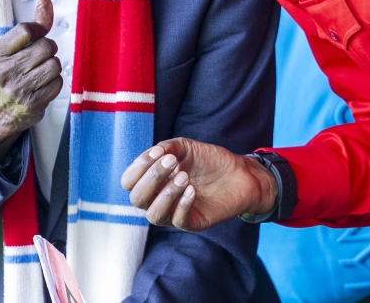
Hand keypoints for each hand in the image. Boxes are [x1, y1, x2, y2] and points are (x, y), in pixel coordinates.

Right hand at [0, 0, 62, 164]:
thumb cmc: (9, 73)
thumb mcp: (12, 47)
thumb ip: (32, 24)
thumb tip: (45, 1)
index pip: (26, 29)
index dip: (38, 30)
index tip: (36, 36)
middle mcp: (4, 71)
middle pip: (45, 46)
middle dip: (48, 50)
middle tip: (39, 57)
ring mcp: (18, 89)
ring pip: (55, 64)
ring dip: (53, 66)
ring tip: (40, 72)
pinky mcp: (32, 103)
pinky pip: (58, 83)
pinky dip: (55, 82)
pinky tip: (42, 85)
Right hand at [121, 138, 277, 231]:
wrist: (240, 173)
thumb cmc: (209, 160)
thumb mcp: (186, 148)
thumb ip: (167, 147)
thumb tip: (154, 152)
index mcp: (153, 181)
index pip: (129, 181)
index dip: (138, 167)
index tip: (159, 152)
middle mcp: (159, 199)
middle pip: (137, 199)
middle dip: (152, 178)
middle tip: (172, 162)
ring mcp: (174, 213)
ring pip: (153, 215)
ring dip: (166, 194)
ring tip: (184, 177)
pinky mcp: (193, 223)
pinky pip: (178, 221)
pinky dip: (182, 205)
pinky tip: (193, 190)